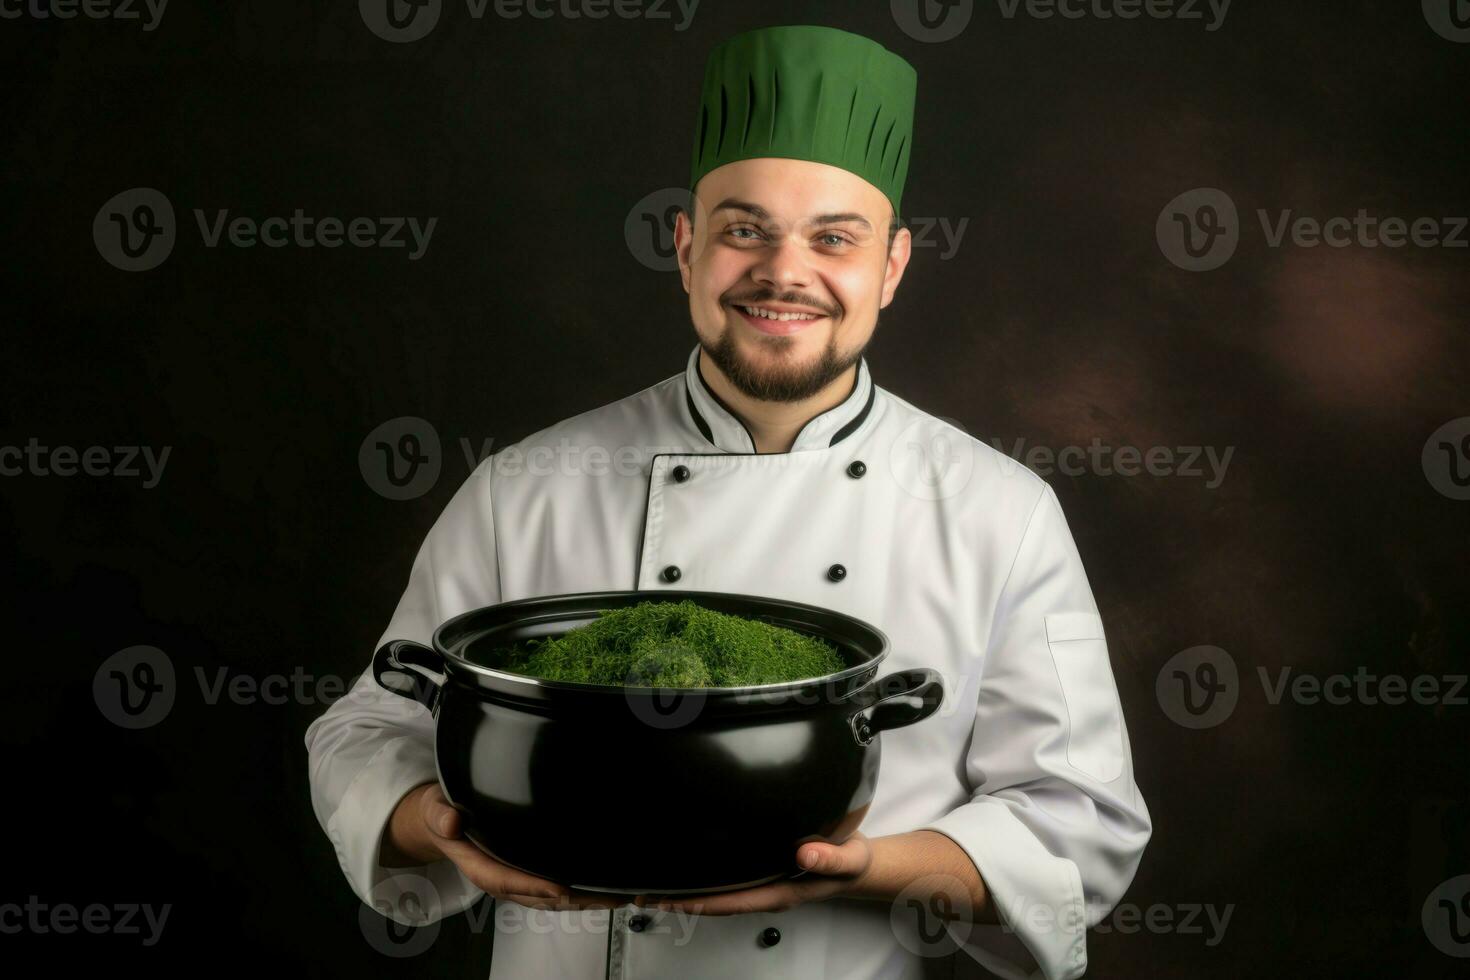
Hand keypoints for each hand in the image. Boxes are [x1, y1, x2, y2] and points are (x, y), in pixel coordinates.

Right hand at [382, 782, 616, 910]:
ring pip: (550, 898)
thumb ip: (442, 815)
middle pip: (537, 896)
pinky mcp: (525, 874)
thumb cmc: (442, 814)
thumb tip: (452, 822)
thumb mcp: (436, 809)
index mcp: (477, 865)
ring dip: (582, 900)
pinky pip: (552, 889)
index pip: (507, 880)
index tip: (560, 888)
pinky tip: (600, 889)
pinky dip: (578, 892)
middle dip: (573, 899)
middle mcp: (499, 877)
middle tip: (606, 897)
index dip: (534, 886)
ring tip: (614, 897)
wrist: (441, 821)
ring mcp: (514, 878)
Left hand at [635, 832, 873, 915]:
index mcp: (779, 892)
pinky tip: (681, 870)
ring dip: (683, 892)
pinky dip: (698, 879)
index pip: (731, 901)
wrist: (856, 863)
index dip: (697, 903)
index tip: (667, 900)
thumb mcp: (850, 858)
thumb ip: (830, 857)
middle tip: (639, 893)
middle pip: (713, 902)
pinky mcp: (758, 871)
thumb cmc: (851, 861)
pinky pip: (723, 880)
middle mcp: (763, 891)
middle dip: (678, 901)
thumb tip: (805, 852)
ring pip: (715, 893)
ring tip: (648, 885)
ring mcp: (759, 884)